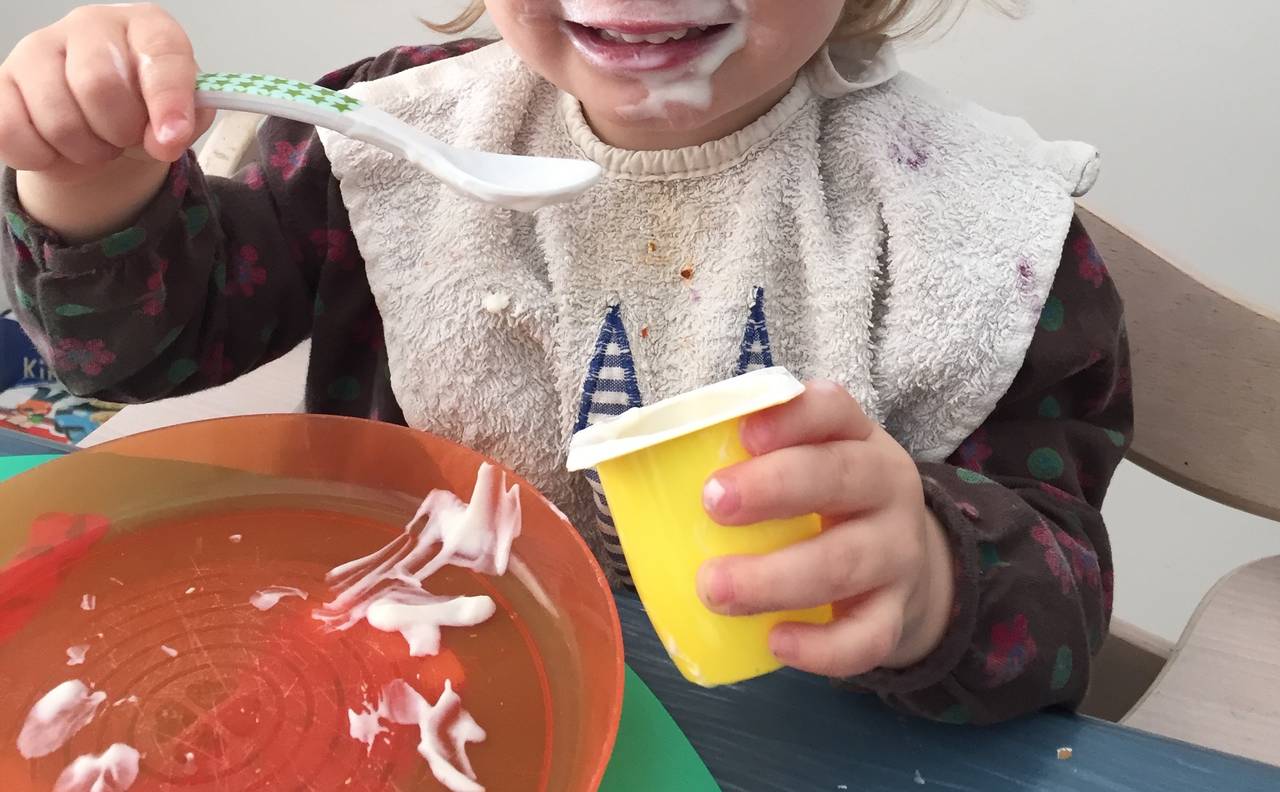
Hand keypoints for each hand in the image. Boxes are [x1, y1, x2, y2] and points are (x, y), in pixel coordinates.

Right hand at [0, 3, 213, 182]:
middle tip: (125, 138)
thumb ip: (185, 124)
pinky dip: (43, 159)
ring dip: (86, 152)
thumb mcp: (182, 115)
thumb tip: (164, 140)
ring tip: (97, 142)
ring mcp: (38, 47)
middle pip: (100, 85)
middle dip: (120, 131)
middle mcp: (90, 25)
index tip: (170, 139)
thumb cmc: (147, 109)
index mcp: (146, 25)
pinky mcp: (2, 81)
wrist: (105, 121)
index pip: (160, 53)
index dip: (167, 100)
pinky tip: (59, 149)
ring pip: (58, 119)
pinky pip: (11, 132)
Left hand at [697, 381, 954, 676]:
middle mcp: (886, 486)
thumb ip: (743, 459)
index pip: (832, 408)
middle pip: (840, 476)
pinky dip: (822, 646)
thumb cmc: (823, 506)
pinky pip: (868, 635)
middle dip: (774, 488)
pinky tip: (777, 643)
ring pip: (846, 561)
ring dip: (775, 578)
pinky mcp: (898, 611)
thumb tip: (630, 462)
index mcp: (854, 437)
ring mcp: (899, 551)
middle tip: (712, 504)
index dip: (791, 417)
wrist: (904, 568)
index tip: (744, 433)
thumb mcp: (802, 465)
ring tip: (715, 589)